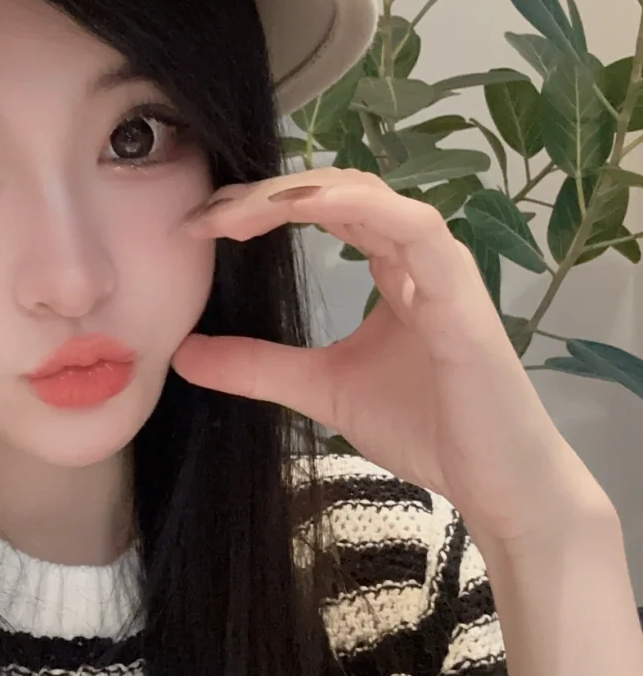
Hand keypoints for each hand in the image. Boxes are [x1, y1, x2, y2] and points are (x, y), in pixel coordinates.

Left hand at [170, 168, 608, 547]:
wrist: (493, 484)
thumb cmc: (427, 429)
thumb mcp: (320, 389)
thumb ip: (257, 366)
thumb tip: (182, 353)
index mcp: (388, 265)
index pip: (321, 208)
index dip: (259, 207)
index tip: (197, 226)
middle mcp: (415, 255)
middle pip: (337, 190)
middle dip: (266, 194)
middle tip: (204, 213)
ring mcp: (442, 268)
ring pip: (370, 196)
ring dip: (300, 193)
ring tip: (239, 209)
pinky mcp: (460, 293)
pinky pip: (414, 228)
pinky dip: (360, 207)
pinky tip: (309, 206)